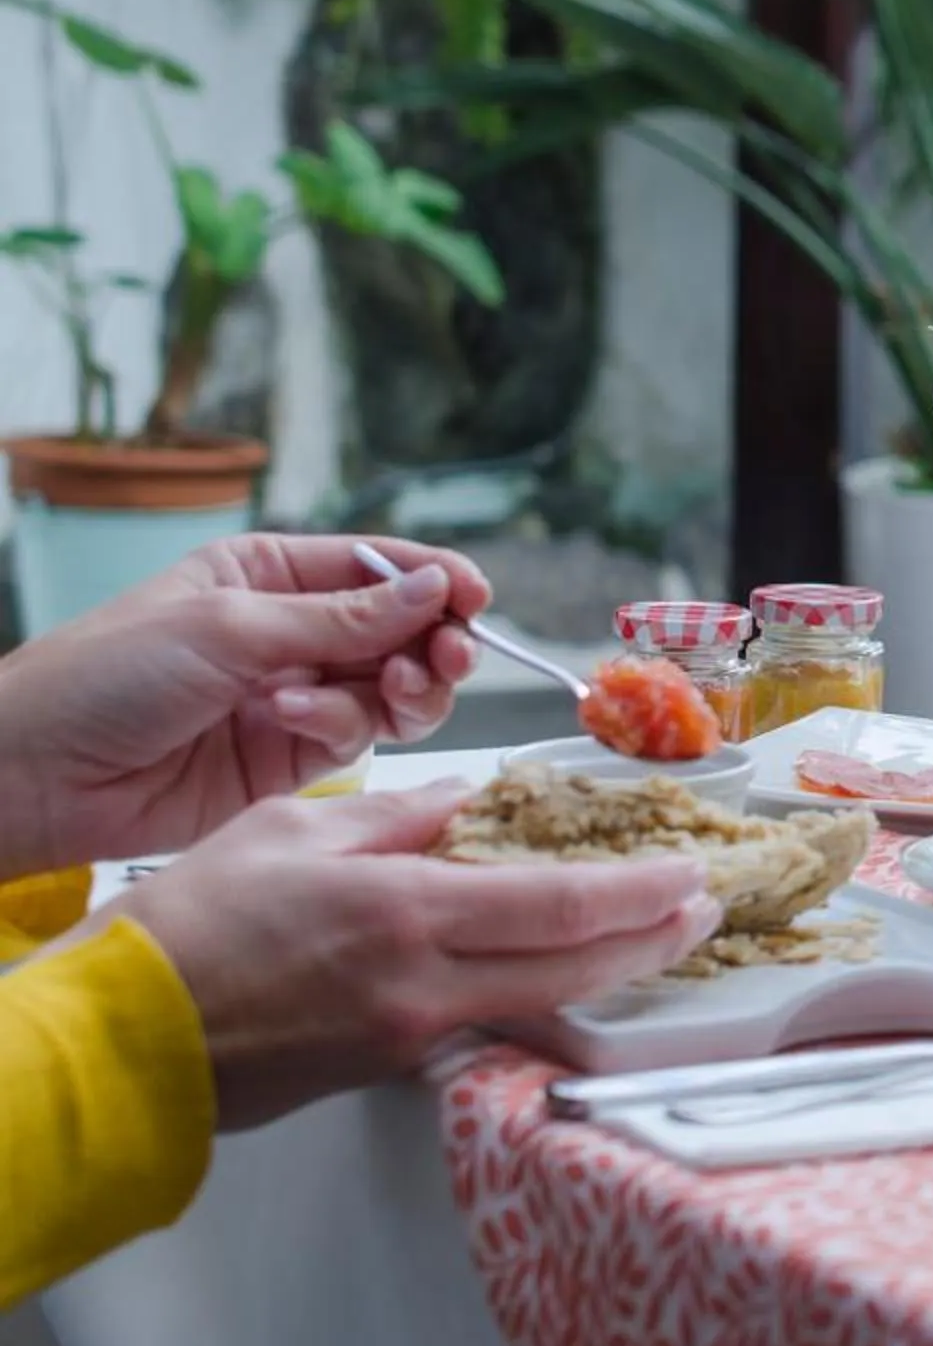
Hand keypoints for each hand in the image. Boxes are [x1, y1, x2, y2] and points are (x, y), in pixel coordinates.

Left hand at [0, 534, 488, 873]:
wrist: (34, 777)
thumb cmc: (106, 677)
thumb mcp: (228, 626)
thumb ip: (341, 617)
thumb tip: (434, 589)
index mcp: (268, 575)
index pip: (377, 569)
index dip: (434, 580)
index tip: (475, 597)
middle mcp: (291, 633)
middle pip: (401, 631)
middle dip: (431, 642)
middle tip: (446, 658)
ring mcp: (295, 696)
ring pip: (394, 688)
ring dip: (404, 689)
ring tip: (393, 693)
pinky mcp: (291, 760)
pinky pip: (357, 737)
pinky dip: (345, 729)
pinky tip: (297, 724)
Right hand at [112, 782, 719, 1128]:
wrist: (121, 1042)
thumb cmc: (187, 928)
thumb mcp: (292, 830)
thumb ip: (396, 816)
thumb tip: (468, 801)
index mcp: (406, 916)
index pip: (560, 906)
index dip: (641, 894)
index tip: (693, 873)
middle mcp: (424, 985)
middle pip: (575, 967)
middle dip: (654, 939)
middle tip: (708, 910)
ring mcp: (411, 1035)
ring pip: (543, 1002)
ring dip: (611, 969)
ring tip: (661, 936)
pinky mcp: (390, 1065)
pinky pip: (490, 1021)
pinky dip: (542, 990)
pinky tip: (563, 966)